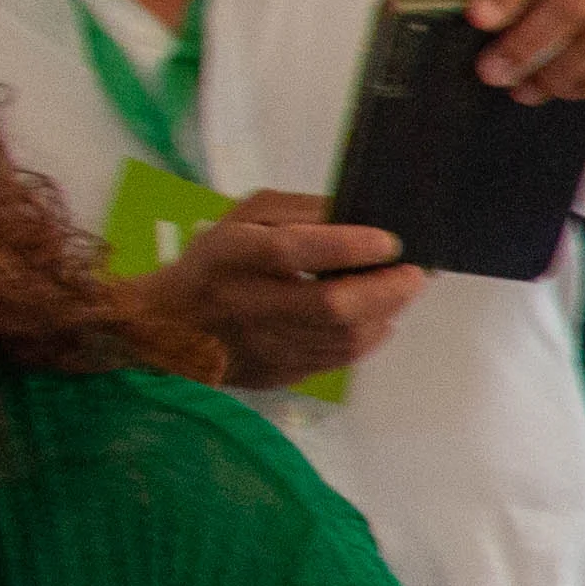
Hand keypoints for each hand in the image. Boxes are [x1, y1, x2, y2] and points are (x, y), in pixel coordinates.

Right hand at [150, 190, 423, 386]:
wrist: (169, 326)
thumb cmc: (215, 262)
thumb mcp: (244, 219)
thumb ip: (298, 212)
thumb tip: (356, 215)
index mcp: (233, 257)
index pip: (291, 252)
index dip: (345, 247)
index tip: (388, 242)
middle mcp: (248, 304)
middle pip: (329, 306)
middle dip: (384, 290)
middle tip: (415, 274)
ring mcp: (262, 345)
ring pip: (341, 338)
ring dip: (383, 314)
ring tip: (401, 292)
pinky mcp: (276, 373)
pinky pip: (336, 360)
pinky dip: (368, 339)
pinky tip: (379, 319)